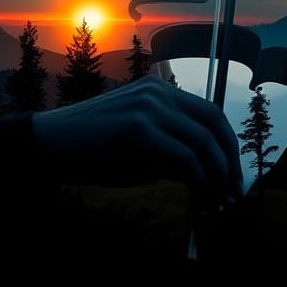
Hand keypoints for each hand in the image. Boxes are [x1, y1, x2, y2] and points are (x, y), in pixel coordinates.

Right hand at [31, 74, 243, 202]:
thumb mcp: (139, 148)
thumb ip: (172, 154)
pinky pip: (185, 155)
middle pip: (214, 121)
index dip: (227, 144)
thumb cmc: (92, 150)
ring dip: (218, 172)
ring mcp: (149, 107)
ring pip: (203, 140)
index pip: (208, 112)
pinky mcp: (140, 129)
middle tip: (236, 189)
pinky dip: (198, 176)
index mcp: (159, 89)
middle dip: (231, 158)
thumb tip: (210, 177)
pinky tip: (198, 191)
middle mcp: (159, 91)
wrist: (50, 145)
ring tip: (220, 197)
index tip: (233, 172)